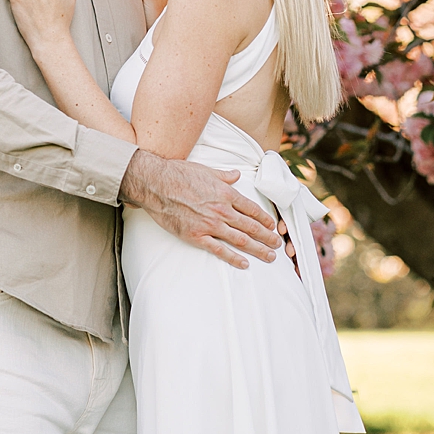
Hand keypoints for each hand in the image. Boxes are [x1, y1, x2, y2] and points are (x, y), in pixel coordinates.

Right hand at [120, 151, 280, 268]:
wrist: (155, 183)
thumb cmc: (178, 173)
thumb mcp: (205, 170)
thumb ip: (224, 175)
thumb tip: (236, 174)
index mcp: (225, 193)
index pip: (252, 209)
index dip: (265, 219)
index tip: (273, 226)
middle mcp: (222, 210)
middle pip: (251, 226)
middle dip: (267, 237)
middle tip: (278, 245)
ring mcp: (210, 224)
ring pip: (240, 240)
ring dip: (258, 249)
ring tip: (269, 257)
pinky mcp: (196, 235)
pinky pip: (219, 250)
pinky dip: (234, 258)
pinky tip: (244, 263)